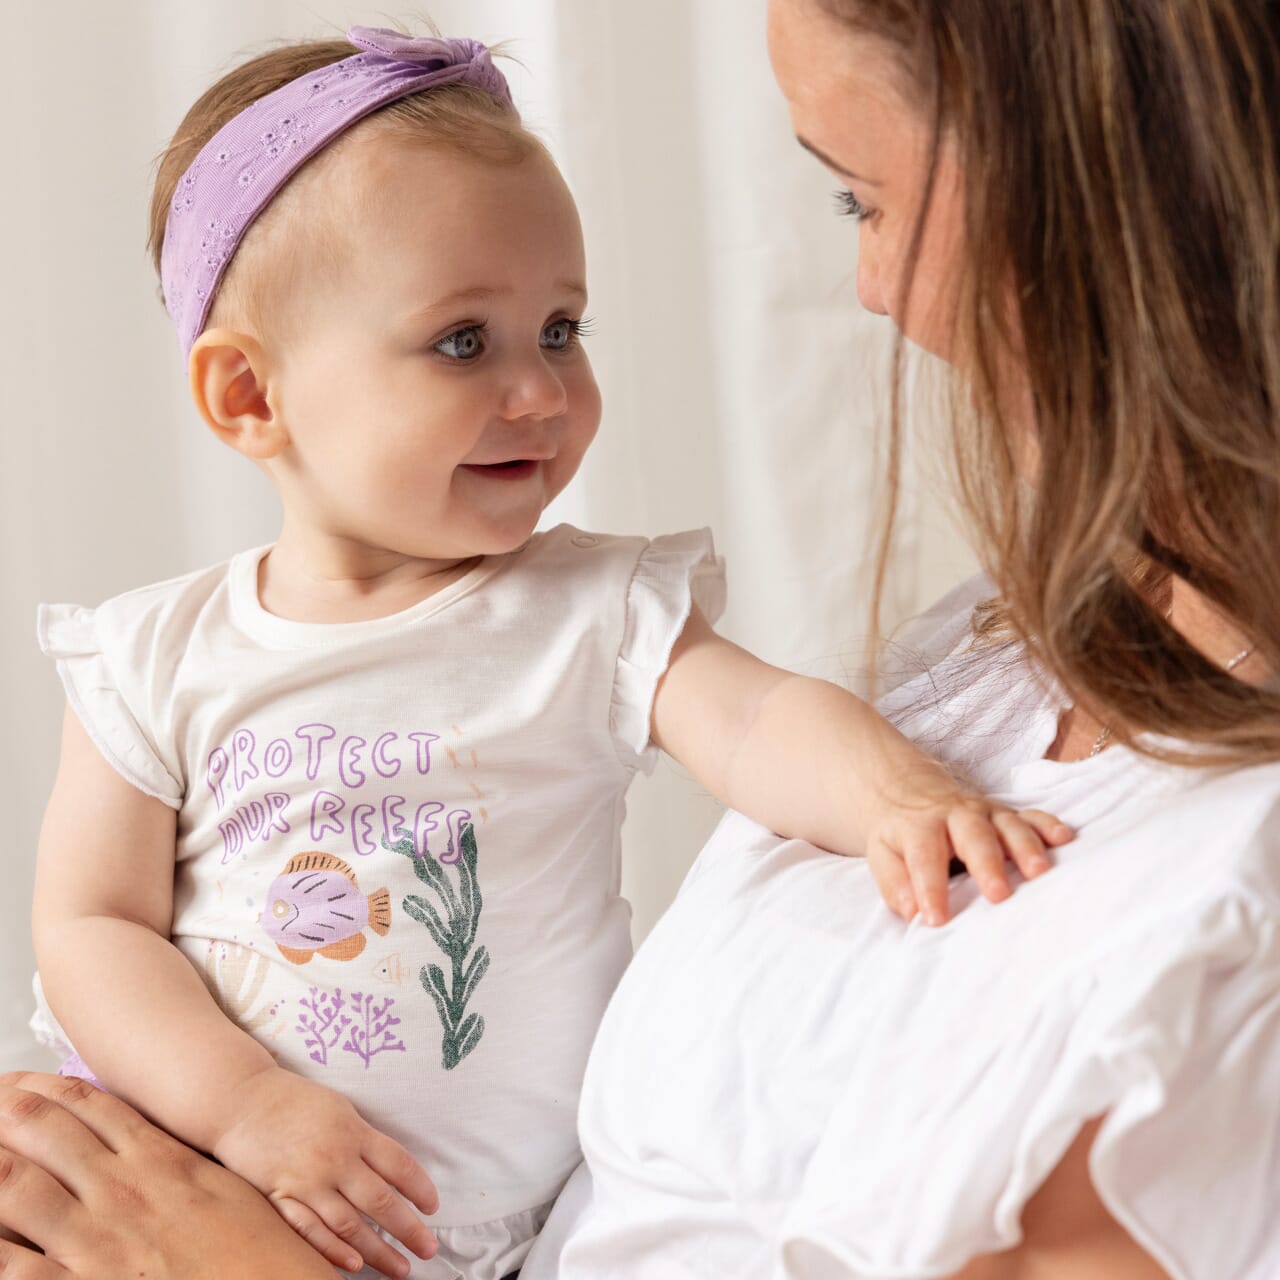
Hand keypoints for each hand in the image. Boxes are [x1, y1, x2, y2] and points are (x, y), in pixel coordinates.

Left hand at [0, 1071, 335, 1278]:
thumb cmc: (258, 1251)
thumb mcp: (225, 1190)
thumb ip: (181, 1166)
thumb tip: (154, 1151)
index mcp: (158, 1160)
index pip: (89, 1107)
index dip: (43, 1090)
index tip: (16, 1082)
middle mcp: (120, 1190)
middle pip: (45, 1134)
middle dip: (5, 1113)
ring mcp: (97, 1240)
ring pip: (18, 1187)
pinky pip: (14, 1267)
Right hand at [214, 1065, 438, 1277]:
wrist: (241, 1101)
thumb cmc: (295, 1101)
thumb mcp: (340, 1108)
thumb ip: (364, 1139)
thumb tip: (394, 1171)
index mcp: (353, 1132)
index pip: (399, 1166)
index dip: (420, 1189)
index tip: (433, 1207)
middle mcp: (334, 1160)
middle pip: (380, 1202)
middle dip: (409, 1229)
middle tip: (429, 1249)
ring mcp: (305, 1183)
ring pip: (349, 1225)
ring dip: (378, 1251)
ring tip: (400, 1267)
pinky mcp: (279, 1198)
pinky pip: (309, 1231)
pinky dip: (332, 1251)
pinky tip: (352, 1265)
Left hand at [863, 766, 1072, 925]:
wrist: (910, 792)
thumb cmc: (901, 835)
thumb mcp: (883, 854)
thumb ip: (895, 883)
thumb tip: (912, 911)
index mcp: (920, 826)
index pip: (924, 858)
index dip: (930, 888)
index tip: (936, 919)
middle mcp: (956, 815)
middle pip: (974, 836)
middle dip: (987, 864)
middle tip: (999, 895)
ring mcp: (986, 813)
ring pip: (1009, 825)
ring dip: (1025, 847)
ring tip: (1039, 872)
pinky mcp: (1008, 814)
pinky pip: (1032, 816)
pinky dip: (1049, 826)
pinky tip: (1065, 839)